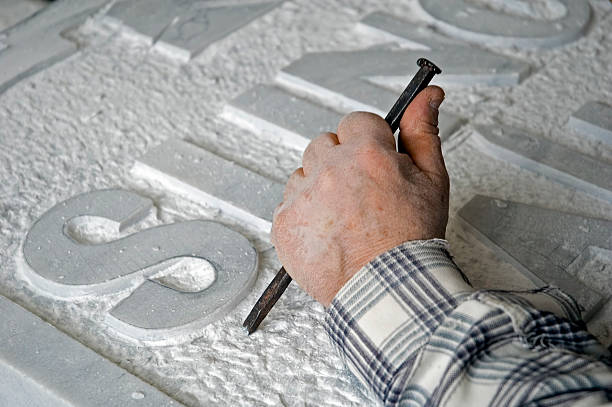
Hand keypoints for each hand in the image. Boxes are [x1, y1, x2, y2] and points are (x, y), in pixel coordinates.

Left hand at [271, 86, 448, 305]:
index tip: (374, 161)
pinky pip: (289, 203)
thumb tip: (428, 96)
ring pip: (304, 173)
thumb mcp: (432, 181)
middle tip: (361, 194)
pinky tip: (328, 232)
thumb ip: (423, 132)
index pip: (356, 122)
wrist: (386, 290)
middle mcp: (328, 170)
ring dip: (320, 187)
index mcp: (365, 154)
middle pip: (325, 144)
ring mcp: (302, 197)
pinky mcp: (283, 223)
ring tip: (345, 218)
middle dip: (341, 161)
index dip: (368, 142)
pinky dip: (304, 214)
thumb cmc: (411, 241)